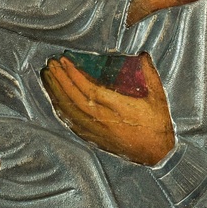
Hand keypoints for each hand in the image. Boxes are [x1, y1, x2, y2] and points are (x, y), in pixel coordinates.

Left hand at [41, 53, 174, 164]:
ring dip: (56, 92)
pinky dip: (60, 109)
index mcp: (118, 107)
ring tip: (48, 76)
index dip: (74, 75)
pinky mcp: (93, 138)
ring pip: (69, 110)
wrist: (156, 154)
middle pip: (74, 98)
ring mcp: (96, 130)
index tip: (65, 60)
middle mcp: (104, 120)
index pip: (90, 89)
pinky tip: (55, 99)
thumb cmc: (157, 124)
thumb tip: (143, 54)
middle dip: (60, 79)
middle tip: (52, 64)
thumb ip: (150, 74)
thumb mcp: (158, 98)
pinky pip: (71, 123)